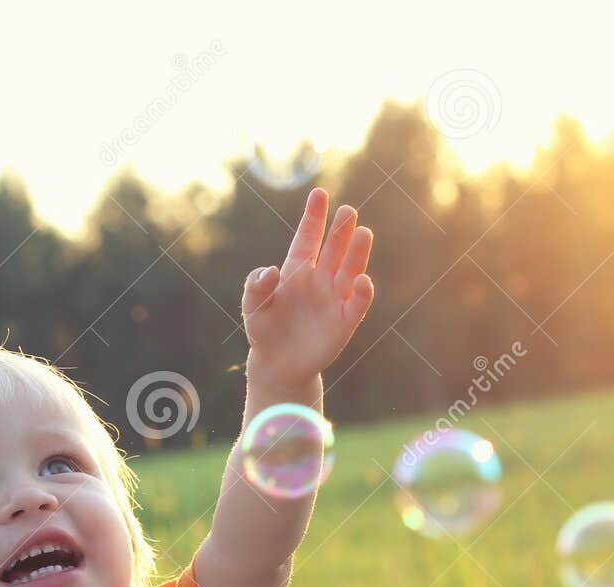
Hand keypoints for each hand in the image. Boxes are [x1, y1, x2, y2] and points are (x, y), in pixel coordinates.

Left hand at [242, 187, 374, 376]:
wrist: (277, 365)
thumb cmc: (263, 331)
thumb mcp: (251, 308)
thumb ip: (255, 286)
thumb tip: (270, 271)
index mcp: (297, 271)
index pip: (307, 238)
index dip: (314, 217)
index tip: (318, 194)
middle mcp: (320, 279)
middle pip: (334, 249)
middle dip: (341, 230)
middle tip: (348, 211)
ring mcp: (334, 298)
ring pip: (350, 270)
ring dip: (357, 253)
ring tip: (363, 232)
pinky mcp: (345, 321)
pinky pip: (358, 303)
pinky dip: (362, 292)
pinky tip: (362, 279)